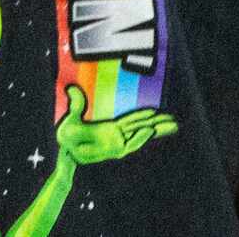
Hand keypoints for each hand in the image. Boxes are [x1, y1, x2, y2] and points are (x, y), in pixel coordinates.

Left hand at [52, 84, 173, 164]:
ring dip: (155, 130)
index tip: (156, 111)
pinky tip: (150, 131)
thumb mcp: (72, 117)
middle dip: (157, 124)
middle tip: (174, 122)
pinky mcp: (115, 150)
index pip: (131, 120)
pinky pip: (131, 143)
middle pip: (141, 127)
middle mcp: (117, 136)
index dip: (143, 115)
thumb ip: (77, 104)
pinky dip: (141, 136)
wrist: (64, 149)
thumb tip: (71, 88)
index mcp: (110, 128)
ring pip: (140, 134)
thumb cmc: (68, 136)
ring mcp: (117, 143)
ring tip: (170, 126)